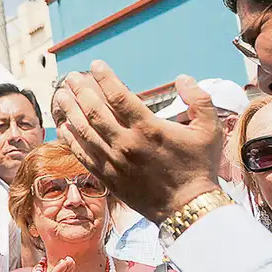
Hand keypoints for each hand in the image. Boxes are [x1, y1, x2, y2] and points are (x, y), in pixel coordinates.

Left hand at [53, 61, 221, 223]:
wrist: (188, 207)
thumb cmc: (199, 167)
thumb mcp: (209, 130)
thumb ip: (199, 99)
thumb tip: (183, 78)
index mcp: (149, 128)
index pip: (119, 96)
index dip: (105, 78)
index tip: (96, 65)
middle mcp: (126, 143)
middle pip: (94, 110)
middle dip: (80, 90)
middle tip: (70, 77)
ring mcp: (113, 160)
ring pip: (83, 131)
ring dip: (70, 110)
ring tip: (61, 95)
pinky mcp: (107, 176)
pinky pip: (82, 154)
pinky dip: (71, 139)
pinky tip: (64, 127)